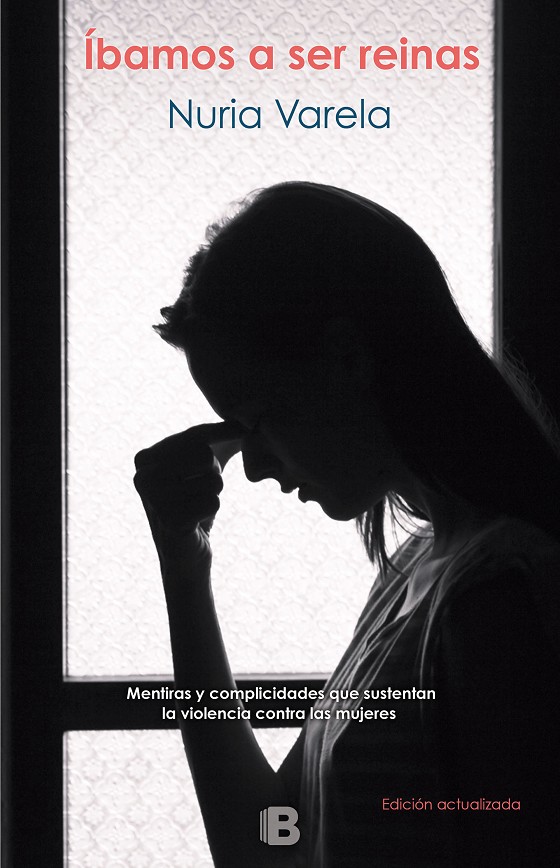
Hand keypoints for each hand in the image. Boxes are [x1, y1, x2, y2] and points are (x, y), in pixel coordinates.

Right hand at [134, 421, 242, 582]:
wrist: (185, 552)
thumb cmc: (195, 501)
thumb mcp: (206, 462)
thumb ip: (224, 435)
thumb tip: (251, 418)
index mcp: (145, 457)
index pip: (197, 437)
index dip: (220, 441)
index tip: (228, 446)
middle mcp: (142, 476)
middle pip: (206, 457)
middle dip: (212, 475)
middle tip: (195, 492)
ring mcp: (154, 500)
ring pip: (214, 481)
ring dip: (212, 495)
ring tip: (194, 506)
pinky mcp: (171, 521)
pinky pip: (214, 502)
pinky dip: (211, 510)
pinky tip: (195, 521)